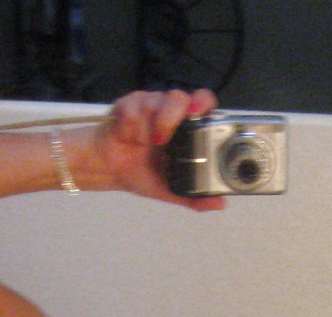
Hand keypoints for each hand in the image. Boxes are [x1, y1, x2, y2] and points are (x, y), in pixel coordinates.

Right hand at [94, 88, 226, 211]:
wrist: (111, 171)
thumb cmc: (144, 173)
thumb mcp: (172, 190)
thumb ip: (195, 197)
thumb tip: (220, 205)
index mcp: (187, 127)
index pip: (203, 103)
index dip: (203, 104)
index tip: (199, 115)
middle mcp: (171, 111)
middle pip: (179, 97)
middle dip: (171, 116)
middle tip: (162, 139)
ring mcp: (150, 104)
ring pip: (154, 103)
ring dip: (146, 130)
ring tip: (141, 145)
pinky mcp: (128, 103)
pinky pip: (132, 110)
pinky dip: (130, 128)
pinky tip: (128, 139)